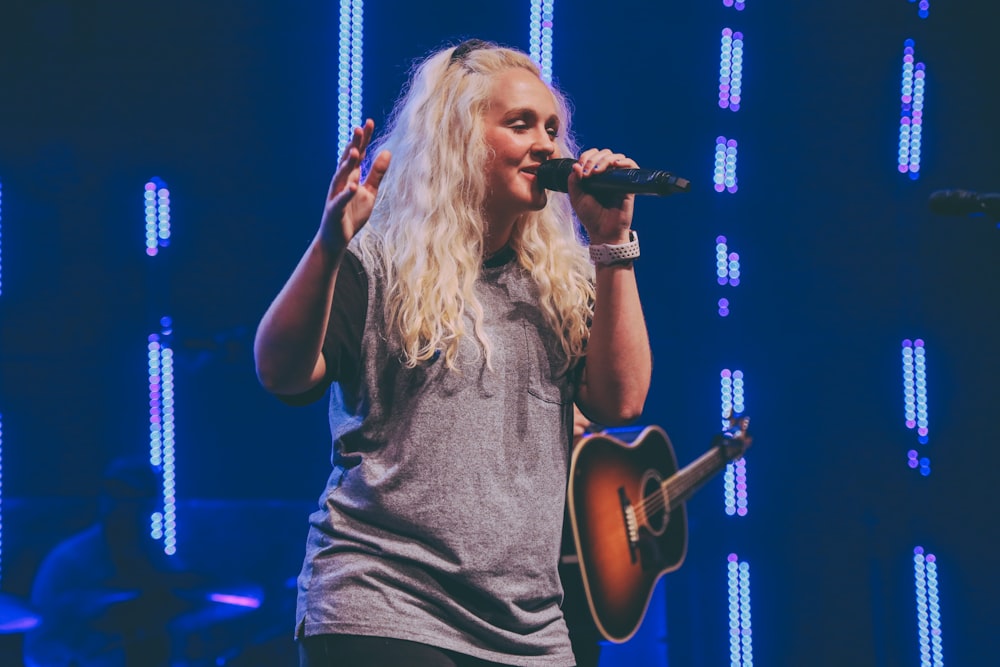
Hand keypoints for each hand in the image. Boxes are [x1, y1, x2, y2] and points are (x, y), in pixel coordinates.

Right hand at [318, 119, 390, 253]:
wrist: (336, 238)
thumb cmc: (352, 213)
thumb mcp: (370, 192)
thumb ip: (377, 173)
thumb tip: (387, 151)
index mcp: (351, 176)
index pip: (358, 154)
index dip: (363, 139)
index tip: (369, 122)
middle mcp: (341, 182)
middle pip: (347, 160)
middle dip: (353, 145)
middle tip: (359, 128)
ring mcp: (336, 195)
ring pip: (340, 177)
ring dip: (347, 165)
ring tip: (355, 152)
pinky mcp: (335, 210)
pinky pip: (340, 200)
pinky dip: (346, 193)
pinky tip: (354, 186)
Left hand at [566, 148, 635, 244]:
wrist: (603, 232)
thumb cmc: (591, 217)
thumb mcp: (576, 198)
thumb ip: (573, 182)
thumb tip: (575, 165)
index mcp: (594, 176)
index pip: (592, 156)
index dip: (586, 157)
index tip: (580, 169)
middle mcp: (607, 175)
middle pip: (604, 153)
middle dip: (593, 159)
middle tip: (588, 173)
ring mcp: (618, 179)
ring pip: (616, 157)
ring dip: (605, 159)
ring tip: (598, 171)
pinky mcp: (629, 185)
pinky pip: (631, 166)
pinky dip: (624, 161)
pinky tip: (615, 165)